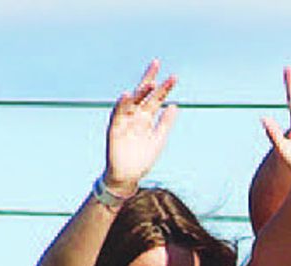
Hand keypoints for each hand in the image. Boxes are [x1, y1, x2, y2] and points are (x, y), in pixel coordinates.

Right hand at [103, 61, 176, 193]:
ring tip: (150, 82)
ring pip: (132, 102)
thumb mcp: (158, 140)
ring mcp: (125, 121)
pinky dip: (122, 104)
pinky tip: (128, 95)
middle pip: (143, 94)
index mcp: (147, 118)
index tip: (174, 77)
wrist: (128, 177)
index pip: (155, 98)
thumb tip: (175, 106)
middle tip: (157, 64)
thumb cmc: (142, 159)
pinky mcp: (115, 129)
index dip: (164, 88)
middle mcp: (135, 116)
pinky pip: (118, 114)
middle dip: (149, 79)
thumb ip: (165, 123)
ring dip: (140, 92)